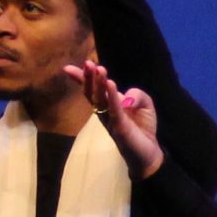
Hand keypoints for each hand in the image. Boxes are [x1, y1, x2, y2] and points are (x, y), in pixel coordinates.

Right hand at [68, 59, 163, 176]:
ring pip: (101, 100)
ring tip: (99, 69)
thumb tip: (126, 94)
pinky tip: (110, 83)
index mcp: (109, 105)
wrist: (148, 153)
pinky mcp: (120, 127)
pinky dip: (111, 96)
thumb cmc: (143, 129)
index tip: (67, 69)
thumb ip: (137, 94)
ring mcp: (111, 120)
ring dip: (99, 84)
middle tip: (87, 63)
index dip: (81, 79)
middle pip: (92, 94)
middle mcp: (105, 112)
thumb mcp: (145, 104)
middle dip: (89, 78)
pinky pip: (114, 109)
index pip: (92, 91)